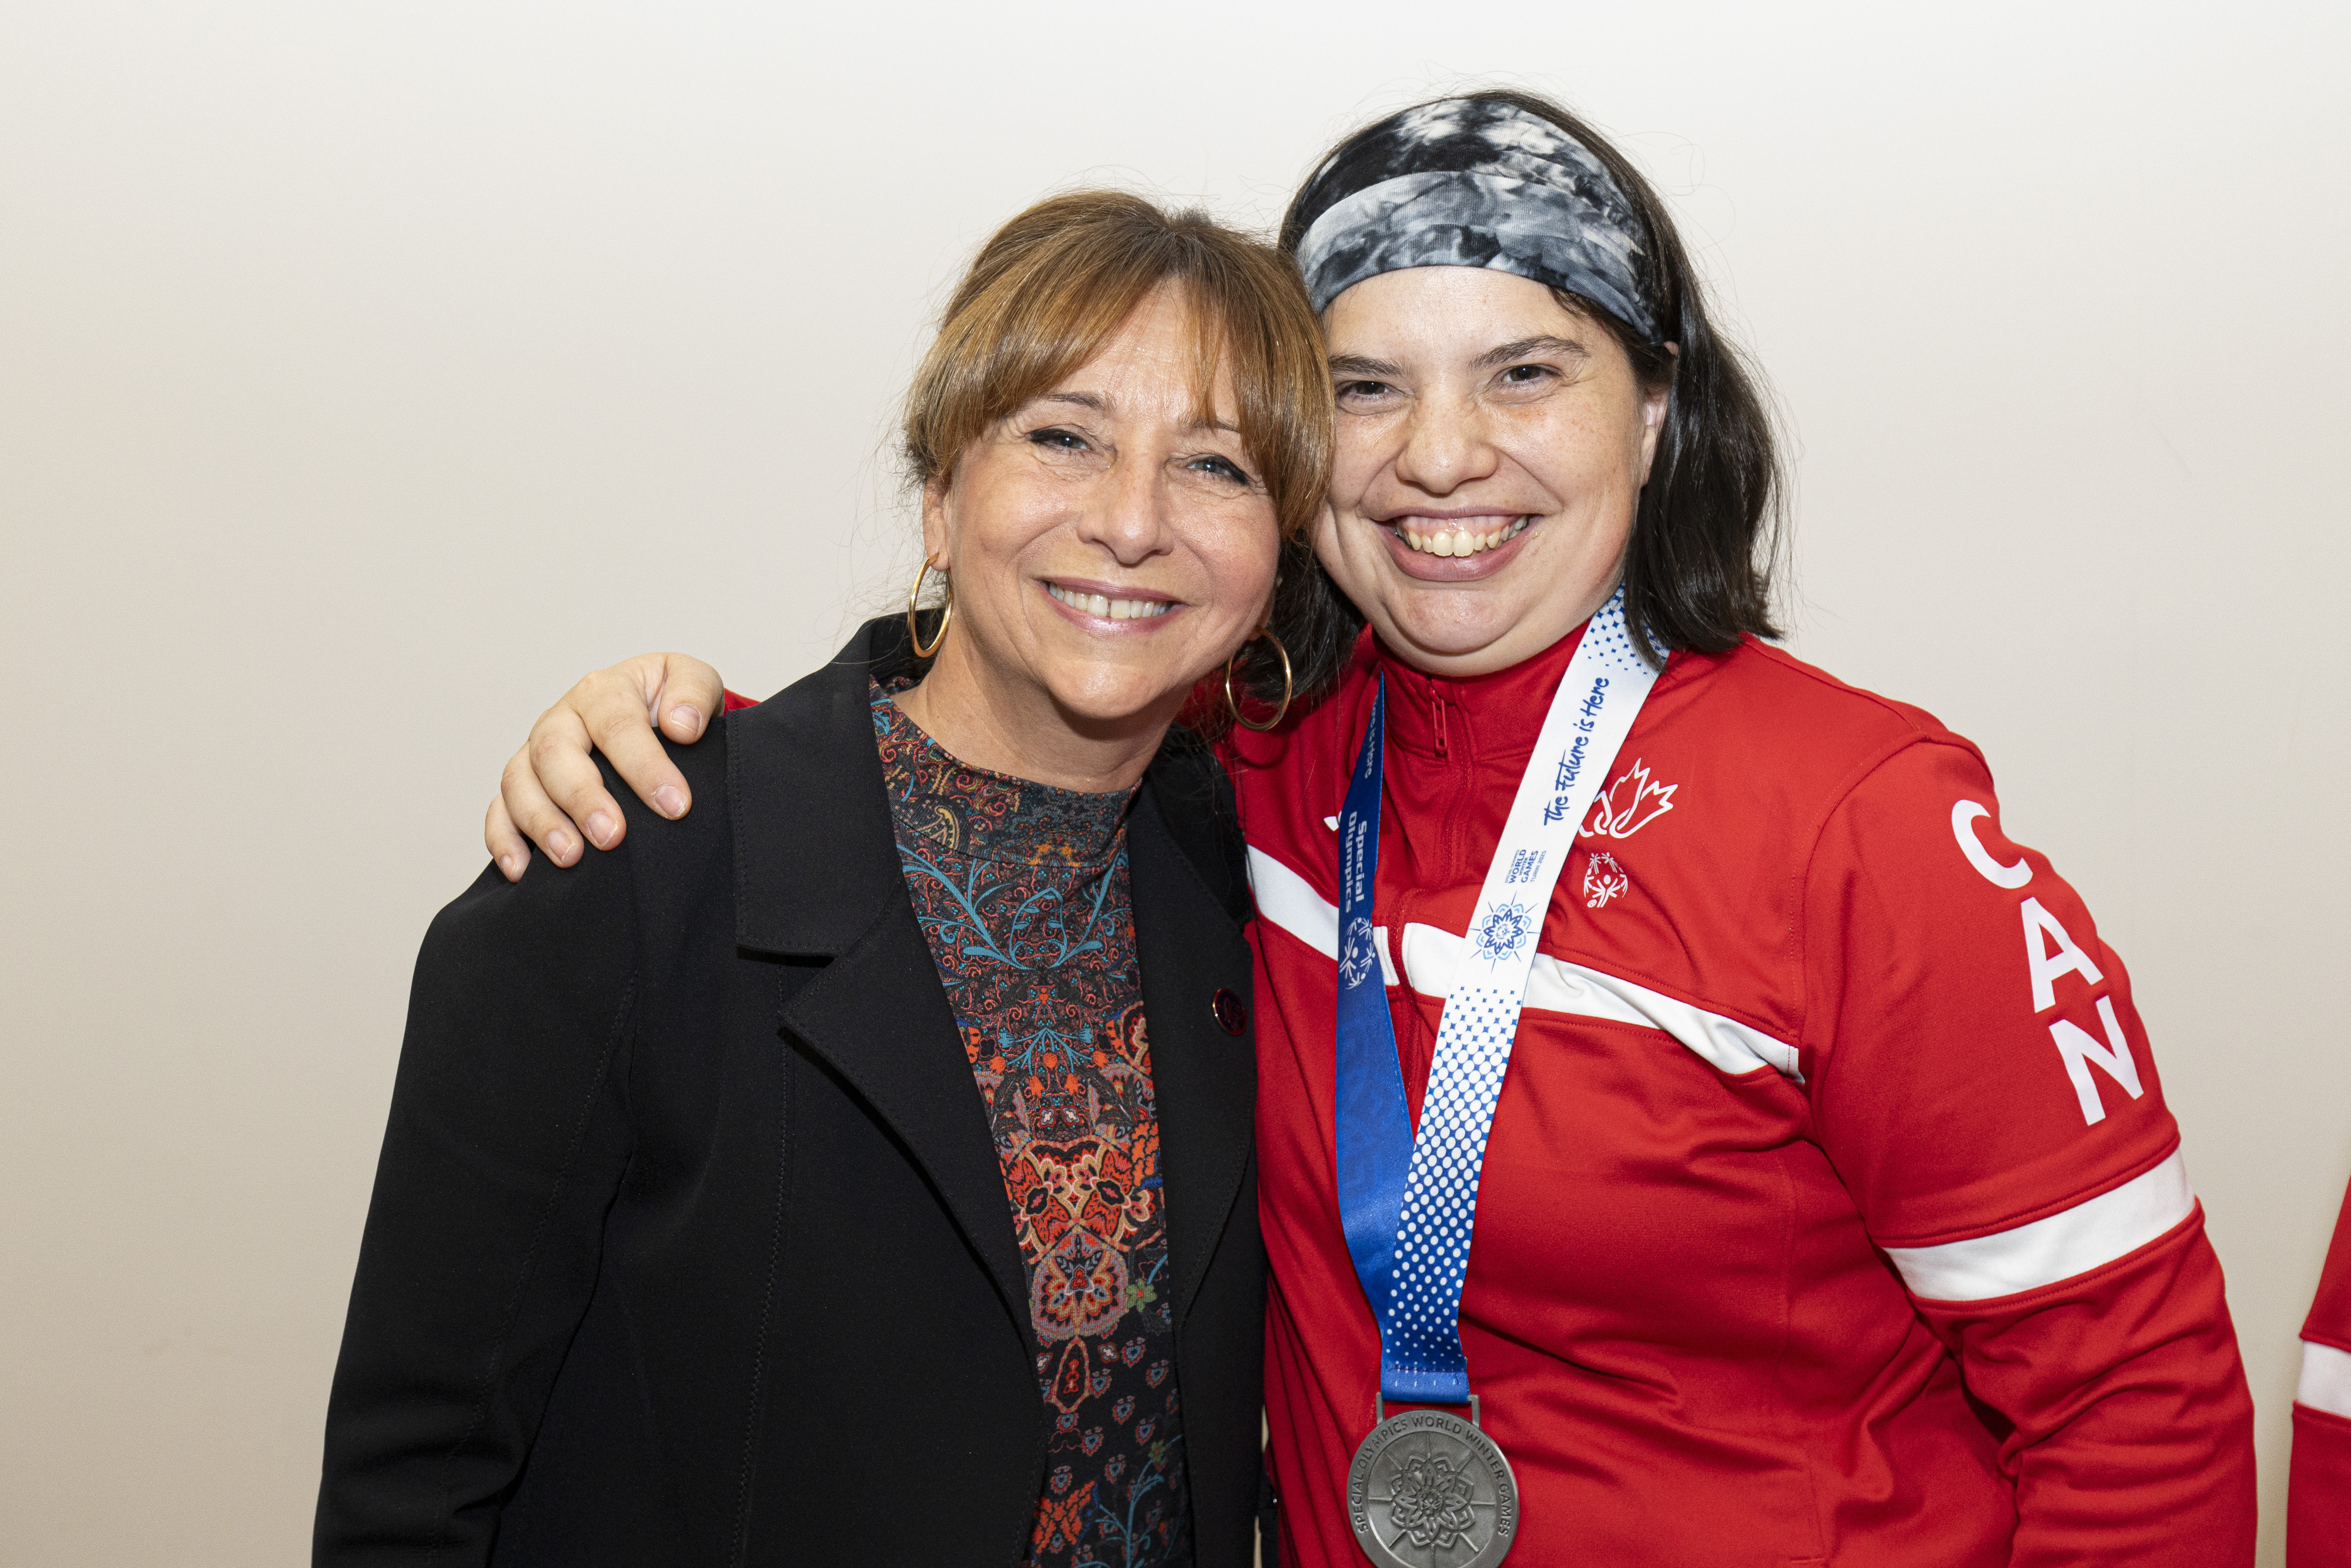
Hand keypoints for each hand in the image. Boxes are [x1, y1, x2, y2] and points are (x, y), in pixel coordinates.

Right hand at [484, 653, 725, 879]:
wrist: (661, 720)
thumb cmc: (675, 706)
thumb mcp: (696, 682)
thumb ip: (694, 692)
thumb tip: (682, 726)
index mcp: (605, 692)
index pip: (617, 724)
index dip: (644, 766)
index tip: (675, 805)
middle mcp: (563, 719)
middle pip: (554, 751)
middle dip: (581, 796)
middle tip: (612, 836)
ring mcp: (536, 754)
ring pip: (518, 782)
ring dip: (541, 822)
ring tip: (571, 857)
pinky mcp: (523, 787)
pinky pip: (498, 811)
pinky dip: (504, 840)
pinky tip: (522, 871)